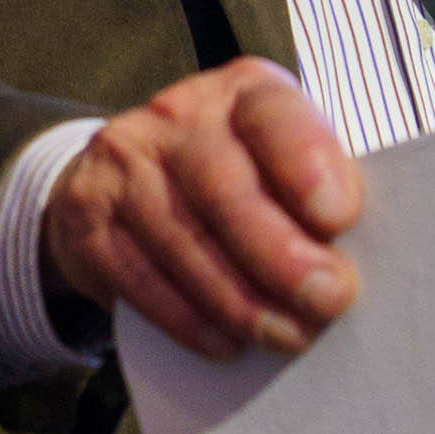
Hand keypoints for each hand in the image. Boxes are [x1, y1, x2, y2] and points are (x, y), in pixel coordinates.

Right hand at [43, 57, 363, 359]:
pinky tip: (226, 342)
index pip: (273, 116)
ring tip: (287, 335)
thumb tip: (348, 264)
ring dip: (241, 300)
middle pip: (225, 188)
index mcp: (243, 91)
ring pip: (182, 240)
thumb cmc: (236, 175)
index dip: (307, 164)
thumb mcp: (277, 160)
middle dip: (281, 255)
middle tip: (328, 300)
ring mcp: (123, 161)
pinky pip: (138, 276)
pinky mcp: (86, 213)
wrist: (124, 178)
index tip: (339, 219)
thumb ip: (311, 194)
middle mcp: (177, 114)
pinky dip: (187, 318)